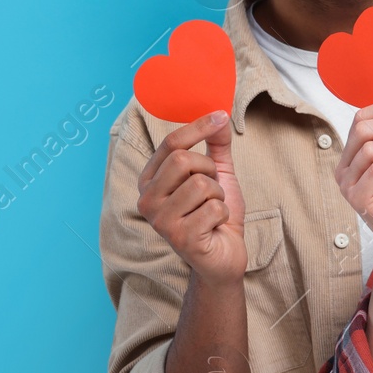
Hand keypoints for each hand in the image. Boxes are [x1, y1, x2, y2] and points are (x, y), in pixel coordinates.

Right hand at [137, 110, 246, 285]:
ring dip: (219, 197)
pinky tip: (214, 228)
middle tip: (213, 190)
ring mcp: (161, 221)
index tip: (221, 115)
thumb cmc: (216, 215)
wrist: (223, 257)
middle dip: (209, 171)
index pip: (171, 143)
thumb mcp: (217, 174)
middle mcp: (147, 199)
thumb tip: (219, 114)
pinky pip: (214, 209)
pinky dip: (224, 216)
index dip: (198, 126)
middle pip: (183, 160)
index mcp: (150, 181)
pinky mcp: (180, 238)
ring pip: (202, 185)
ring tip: (212, 212)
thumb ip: (216, 144)